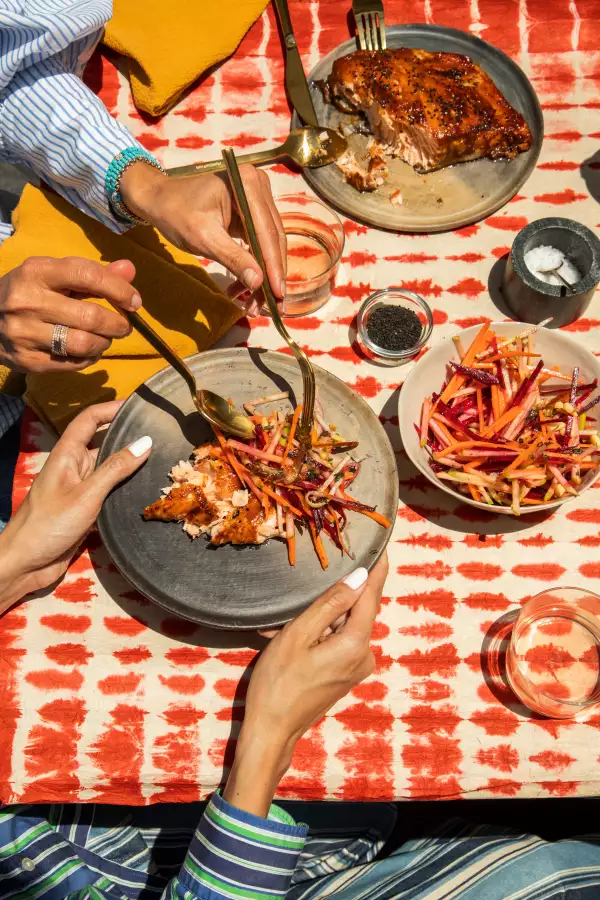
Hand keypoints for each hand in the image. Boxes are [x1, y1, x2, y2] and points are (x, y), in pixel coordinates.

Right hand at [0, 257, 140, 372]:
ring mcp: (25, 334)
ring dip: (104, 343)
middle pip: (91, 317)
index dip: (118, 289)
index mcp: (36, 272)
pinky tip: (87, 350)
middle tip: (123, 326)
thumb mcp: (54, 275)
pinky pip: (74, 363)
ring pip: (85, 344)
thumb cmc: (29, 293)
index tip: (134, 301)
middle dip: (117, 324)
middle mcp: (28, 302)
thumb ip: (94, 273)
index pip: (87, 276)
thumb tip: (129, 269)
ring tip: (104, 338)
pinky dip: (90, 358)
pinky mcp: (28, 360)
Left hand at [0, 401, 150, 610]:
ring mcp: (80, 488)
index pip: (90, 419)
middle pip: (103, 442)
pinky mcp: (86, 509)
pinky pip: (110, 491)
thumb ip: (115, 469)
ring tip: (164, 458)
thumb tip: (145, 442)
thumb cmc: (49, 524)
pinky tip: (148, 489)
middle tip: (162, 433)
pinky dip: (127, 487)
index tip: (140, 404)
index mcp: (67, 454)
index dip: (112, 408)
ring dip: (131, 464)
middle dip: (128, 436)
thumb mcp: (86, 494)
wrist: (25, 563)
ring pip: (109, 468)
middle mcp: (74, 466)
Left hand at [120, 163, 285, 313]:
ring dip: (263, 276)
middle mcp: (258, 186)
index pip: (266, 232)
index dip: (273, 266)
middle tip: (274, 306)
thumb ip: (233, 259)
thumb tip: (258, 282)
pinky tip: (246, 289)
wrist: (160, 200)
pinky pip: (260, 243)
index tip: (278, 294)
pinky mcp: (253, 212)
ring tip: (256, 305)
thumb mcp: (203, 238)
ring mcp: (258, 198)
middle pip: (272, 239)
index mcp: (246, 183)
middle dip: (271, 275)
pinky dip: (254, 267)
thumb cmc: (176, 213)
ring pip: (269, 245)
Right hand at [223, 557, 387, 815]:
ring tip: (281, 626)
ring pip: (341, 626)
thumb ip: (330, 604)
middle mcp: (364, 656)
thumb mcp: (298, 635)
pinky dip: (315, 635)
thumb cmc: (278, 683)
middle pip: (354, 611)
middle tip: (302, 594)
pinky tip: (287, 640)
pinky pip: (335, 642)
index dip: (376, 567)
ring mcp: (356, 668)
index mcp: (356, 644)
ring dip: (315, 620)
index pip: (371, 595)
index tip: (382, 543)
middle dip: (328, 600)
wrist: (271, 732)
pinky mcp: (345, 675)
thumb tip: (360, 576)